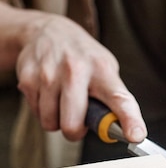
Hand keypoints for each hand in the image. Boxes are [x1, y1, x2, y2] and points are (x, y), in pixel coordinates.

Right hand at [16, 14, 146, 141]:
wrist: (48, 31)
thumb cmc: (83, 58)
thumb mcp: (106, 69)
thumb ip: (114, 99)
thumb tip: (123, 132)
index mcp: (102, 70)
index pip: (119, 99)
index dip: (130, 120)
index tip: (136, 136)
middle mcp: (76, 70)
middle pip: (73, 124)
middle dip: (75, 131)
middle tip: (78, 120)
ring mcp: (49, 74)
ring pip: (51, 123)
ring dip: (57, 120)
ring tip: (62, 101)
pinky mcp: (28, 78)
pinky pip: (37, 114)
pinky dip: (43, 110)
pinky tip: (49, 93)